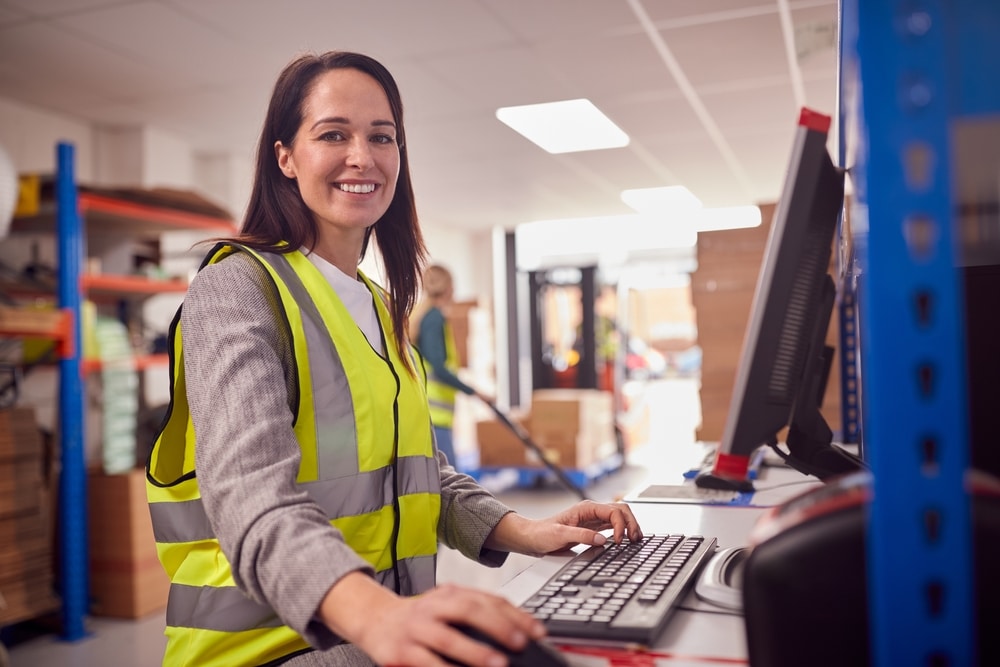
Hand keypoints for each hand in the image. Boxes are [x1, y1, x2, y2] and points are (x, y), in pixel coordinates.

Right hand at [348, 581, 544, 666]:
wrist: (375, 620)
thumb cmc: (419, 617)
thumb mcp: (445, 607)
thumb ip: (474, 615)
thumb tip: (515, 632)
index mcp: (450, 594)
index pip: (488, 599)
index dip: (515, 614)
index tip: (537, 631)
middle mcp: (433, 606)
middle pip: (468, 610)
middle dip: (498, 626)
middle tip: (520, 642)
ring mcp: (416, 628)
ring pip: (448, 637)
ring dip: (476, 652)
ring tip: (499, 664)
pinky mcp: (401, 651)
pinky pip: (427, 662)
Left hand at [486, 501, 642, 555]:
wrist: (532, 538)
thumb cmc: (542, 533)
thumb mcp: (560, 535)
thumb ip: (581, 536)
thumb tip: (602, 539)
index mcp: (586, 508)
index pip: (613, 510)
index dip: (621, 525)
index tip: (619, 541)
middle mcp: (592, 512)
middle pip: (621, 510)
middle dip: (631, 523)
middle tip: (635, 539)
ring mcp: (594, 520)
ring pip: (619, 518)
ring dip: (630, 527)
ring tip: (635, 540)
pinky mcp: (593, 529)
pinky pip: (613, 527)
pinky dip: (622, 532)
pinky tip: (625, 541)